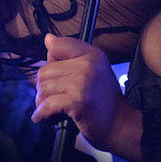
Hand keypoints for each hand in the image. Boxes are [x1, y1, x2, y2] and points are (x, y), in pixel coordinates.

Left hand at [32, 34, 125, 150]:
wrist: (119, 122)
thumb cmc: (103, 99)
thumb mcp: (92, 69)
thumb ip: (70, 53)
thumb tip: (48, 38)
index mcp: (92, 54)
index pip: (56, 46)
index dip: (51, 63)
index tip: (58, 77)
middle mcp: (88, 64)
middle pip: (45, 70)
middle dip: (44, 88)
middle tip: (54, 98)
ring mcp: (83, 82)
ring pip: (43, 88)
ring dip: (42, 103)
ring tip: (53, 108)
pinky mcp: (78, 101)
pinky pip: (47, 105)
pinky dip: (41, 115)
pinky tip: (46, 118)